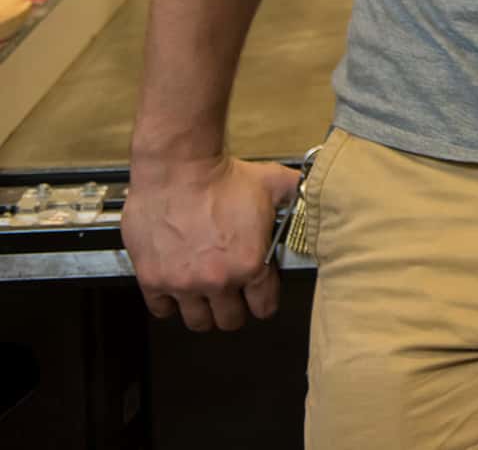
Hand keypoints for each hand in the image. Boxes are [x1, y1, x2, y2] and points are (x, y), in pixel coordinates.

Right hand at [121, 153, 301, 330]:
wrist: (178, 168)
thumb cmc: (224, 176)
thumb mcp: (274, 184)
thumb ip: (296, 196)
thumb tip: (314, 195)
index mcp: (250, 265)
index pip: (264, 307)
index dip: (265, 302)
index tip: (260, 297)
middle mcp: (218, 281)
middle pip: (230, 321)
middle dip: (235, 310)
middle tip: (233, 297)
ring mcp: (183, 283)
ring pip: (197, 321)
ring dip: (204, 311)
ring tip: (206, 296)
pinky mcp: (152, 279)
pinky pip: (162, 309)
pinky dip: (169, 303)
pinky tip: (176, 290)